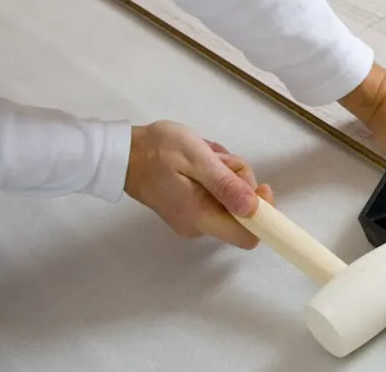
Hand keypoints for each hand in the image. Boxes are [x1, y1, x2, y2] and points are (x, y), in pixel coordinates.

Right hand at [124, 120, 275, 248]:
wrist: (122, 152)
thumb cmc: (157, 150)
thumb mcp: (197, 159)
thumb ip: (225, 185)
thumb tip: (253, 209)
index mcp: (201, 217)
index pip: (248, 236)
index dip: (263, 214)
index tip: (261, 186)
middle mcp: (199, 226)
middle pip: (242, 211)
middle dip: (238, 180)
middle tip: (217, 159)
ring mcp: (194, 218)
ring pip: (231, 198)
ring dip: (226, 173)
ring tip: (203, 156)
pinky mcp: (190, 208)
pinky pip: (217, 194)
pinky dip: (215, 175)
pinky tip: (199, 162)